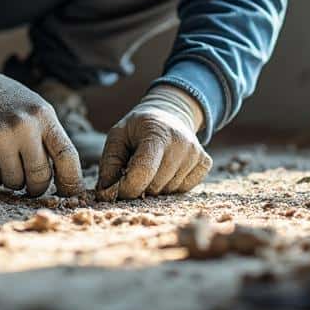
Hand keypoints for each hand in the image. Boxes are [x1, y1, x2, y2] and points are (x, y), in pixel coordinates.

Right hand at [0, 60, 82, 196]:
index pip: (67, 156)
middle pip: (40, 176)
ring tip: (10, 161)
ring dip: (14, 181)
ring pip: (15, 182)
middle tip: (33, 184)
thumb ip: (53, 141)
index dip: (72, 181)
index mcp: (44, 116)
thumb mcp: (39, 113)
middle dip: (38, 187)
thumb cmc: (14, 106)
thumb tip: (68, 183)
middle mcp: (23, 126)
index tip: (71, 194)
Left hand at [97, 84, 211, 199]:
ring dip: (155, 186)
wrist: (169, 114)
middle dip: (140, 186)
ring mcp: (195, 153)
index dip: (127, 187)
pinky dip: (171, 185)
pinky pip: (184, 189)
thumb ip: (108, 165)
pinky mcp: (205, 163)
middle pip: (155, 186)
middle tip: (135, 169)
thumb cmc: (138, 128)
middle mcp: (181, 142)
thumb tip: (104, 195)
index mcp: (156, 133)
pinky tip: (167, 169)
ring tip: (152, 166)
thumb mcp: (118, 136)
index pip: (143, 172)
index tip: (118, 187)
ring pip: (169, 191)